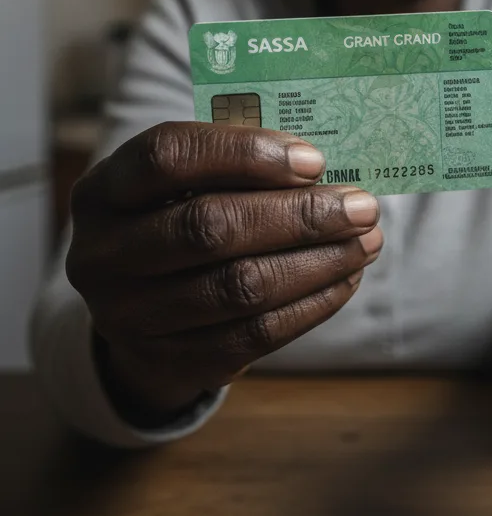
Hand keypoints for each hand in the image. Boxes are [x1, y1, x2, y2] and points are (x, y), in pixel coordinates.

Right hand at [66, 122, 381, 423]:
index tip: (314, 160)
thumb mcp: (186, 182)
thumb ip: (239, 166)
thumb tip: (326, 170)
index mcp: (104, 190)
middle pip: (210, 228)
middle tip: (362, 207)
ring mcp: (129, 316)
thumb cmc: (179, 217)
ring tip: (366, 242)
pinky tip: (346, 279)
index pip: (169, 156)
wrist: (140, 306)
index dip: (245, 154)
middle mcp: (103, 254)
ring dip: (318, 262)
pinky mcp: (169, 361)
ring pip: (239, 287)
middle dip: (300, 216)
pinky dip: (311, 304)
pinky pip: (253, 335)